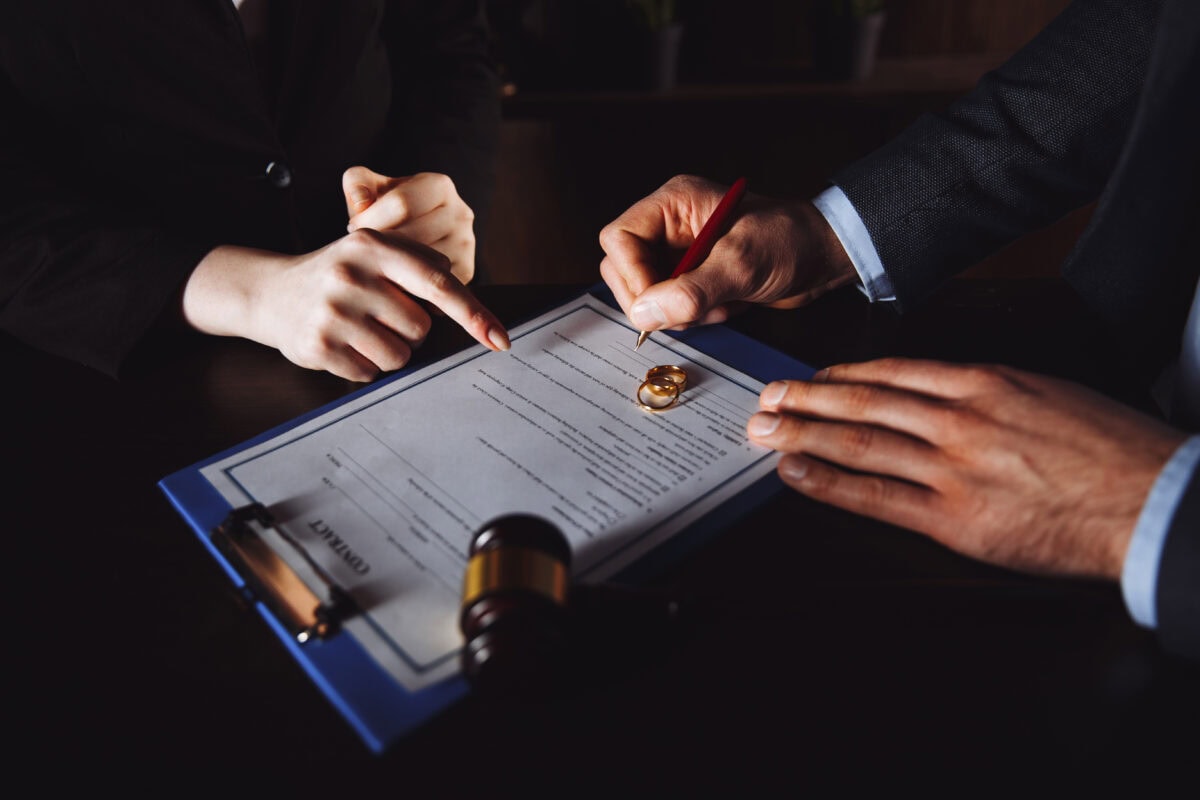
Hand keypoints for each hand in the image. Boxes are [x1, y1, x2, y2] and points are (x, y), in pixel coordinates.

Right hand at [182, 233, 508, 382]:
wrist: (270, 291)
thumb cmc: (340, 275)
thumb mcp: (375, 252)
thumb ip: (421, 267)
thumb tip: (472, 310)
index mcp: (373, 247)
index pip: (437, 283)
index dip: (473, 314)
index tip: (499, 339)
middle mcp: (352, 276)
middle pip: (420, 329)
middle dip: (409, 330)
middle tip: (379, 316)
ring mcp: (332, 313)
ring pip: (398, 357)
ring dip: (388, 352)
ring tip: (360, 330)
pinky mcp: (318, 347)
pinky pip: (369, 374)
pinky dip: (363, 366)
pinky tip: (342, 344)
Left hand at [343, 167, 476, 284]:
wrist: (410, 238)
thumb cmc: (383, 213)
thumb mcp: (368, 190)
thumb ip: (356, 183)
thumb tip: (361, 201)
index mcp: (439, 186)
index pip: (402, 204)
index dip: (369, 219)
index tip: (353, 229)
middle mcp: (461, 213)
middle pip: (412, 235)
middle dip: (378, 246)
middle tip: (360, 252)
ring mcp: (467, 244)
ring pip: (422, 262)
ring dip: (391, 268)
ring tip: (373, 264)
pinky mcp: (467, 272)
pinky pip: (431, 284)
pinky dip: (406, 286)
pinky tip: (389, 280)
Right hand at [598, 174, 856, 333]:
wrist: (824, 258)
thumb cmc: (791, 241)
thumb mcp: (741, 264)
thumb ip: (690, 290)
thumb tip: (646, 313)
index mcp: (674, 204)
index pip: (619, 239)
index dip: (631, 276)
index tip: (657, 303)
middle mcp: (670, 226)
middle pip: (623, 268)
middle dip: (654, 299)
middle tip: (689, 309)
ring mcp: (679, 252)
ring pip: (645, 292)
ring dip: (676, 311)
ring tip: (714, 306)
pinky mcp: (692, 276)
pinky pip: (670, 305)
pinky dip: (692, 316)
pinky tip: (723, 307)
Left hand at [746, 358, 1187, 580]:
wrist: (1150, 499)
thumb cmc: (1109, 449)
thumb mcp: (1046, 393)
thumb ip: (988, 391)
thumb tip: (939, 393)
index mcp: (984, 382)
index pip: (893, 371)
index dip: (843, 373)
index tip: (814, 376)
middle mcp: (960, 418)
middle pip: (864, 400)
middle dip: (806, 398)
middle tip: (767, 396)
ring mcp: (953, 468)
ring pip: (860, 442)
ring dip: (802, 434)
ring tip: (764, 430)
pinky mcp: (955, 518)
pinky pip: (876, 497)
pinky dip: (828, 483)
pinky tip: (796, 473)